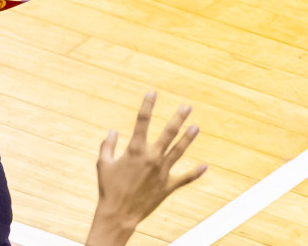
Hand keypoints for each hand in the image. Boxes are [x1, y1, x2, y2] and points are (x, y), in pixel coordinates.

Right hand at [86, 91, 205, 245]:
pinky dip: (195, 173)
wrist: (117, 215)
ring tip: (196, 128)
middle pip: (168, 133)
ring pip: (179, 150)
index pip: (142, 122)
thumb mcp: (103, 165)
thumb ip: (107, 146)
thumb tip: (112, 131)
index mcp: (135, 150)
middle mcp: (151, 158)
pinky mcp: (168, 185)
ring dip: (188, 138)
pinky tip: (205, 166)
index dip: (147, 105)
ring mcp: (162, 171)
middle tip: (187, 107)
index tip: (152, 92)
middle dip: (178, 118)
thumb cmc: (108, 189)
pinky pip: (185, 178)